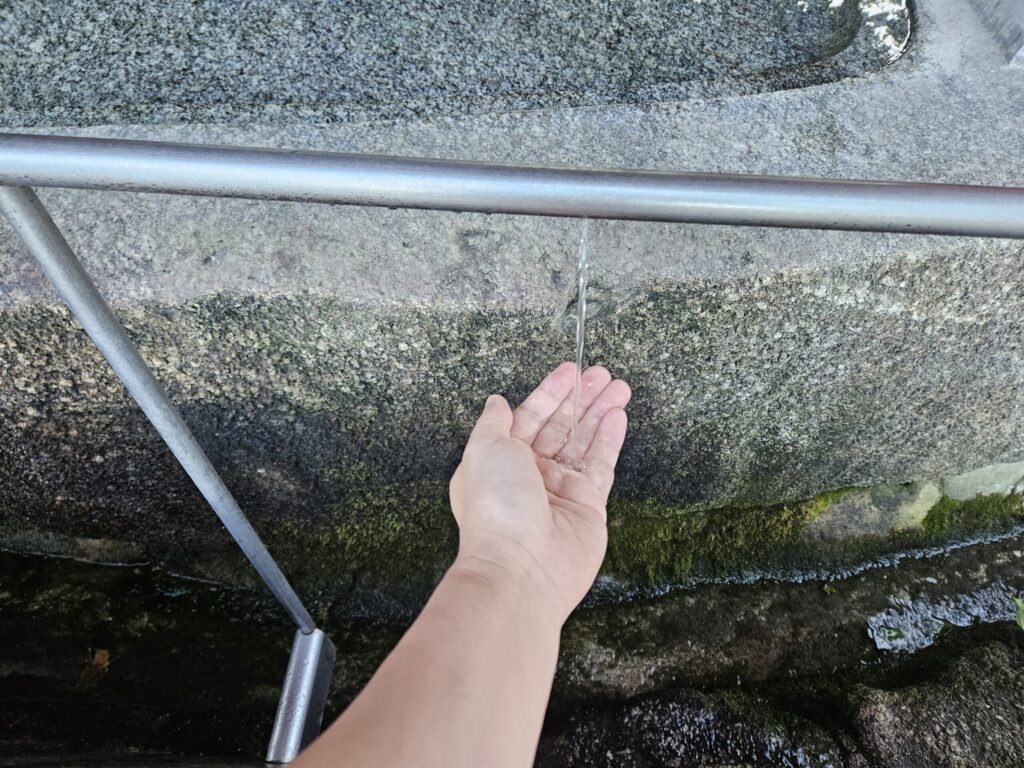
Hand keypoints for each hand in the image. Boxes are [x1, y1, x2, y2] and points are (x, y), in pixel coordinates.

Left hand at [449, 363, 629, 622]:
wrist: (520, 567)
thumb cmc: (495, 508)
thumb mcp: (484, 450)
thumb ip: (494, 423)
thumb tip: (496, 402)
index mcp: (501, 460)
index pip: (530, 417)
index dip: (550, 392)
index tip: (570, 370)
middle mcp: (531, 474)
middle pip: (561, 427)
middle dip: (580, 398)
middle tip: (601, 373)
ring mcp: (561, 490)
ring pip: (584, 441)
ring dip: (599, 412)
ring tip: (618, 386)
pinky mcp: (588, 505)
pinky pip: (601, 465)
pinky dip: (610, 439)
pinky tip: (619, 415)